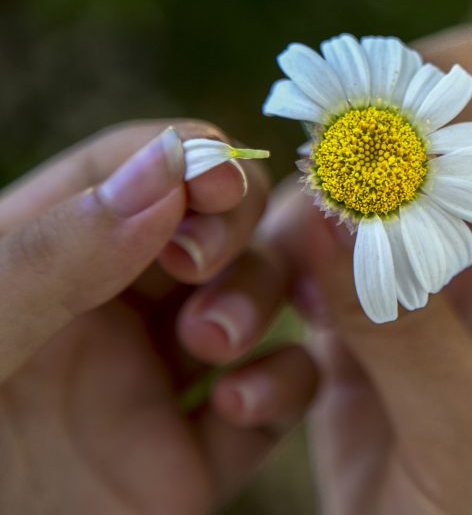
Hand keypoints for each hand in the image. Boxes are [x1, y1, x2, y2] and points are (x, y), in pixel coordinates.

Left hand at [0, 121, 316, 514]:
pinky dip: (281, 389)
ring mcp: (153, 386)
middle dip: (229, 230)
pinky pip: (274, 403)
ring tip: (210, 342)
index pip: (129, 171)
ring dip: (257, 301)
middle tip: (200, 264)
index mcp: (39, 262)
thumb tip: (164, 174)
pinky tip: (237, 406)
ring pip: (255, 302)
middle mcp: (104, 315)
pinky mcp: (191, 462)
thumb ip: (53, 256)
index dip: (185, 160)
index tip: (217, 182)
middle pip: (210, 226)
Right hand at [264, 26, 471, 513]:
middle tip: (315, 158)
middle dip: (383, 115)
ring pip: (364, 184)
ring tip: (258, 292)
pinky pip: (311, 261)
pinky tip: (257, 367)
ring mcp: (434, 283)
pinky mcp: (367, 324)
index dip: (450, 119)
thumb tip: (333, 211)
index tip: (362, 150)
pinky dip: (273, 282)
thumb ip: (412, 335)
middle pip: (459, 116)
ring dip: (302, 215)